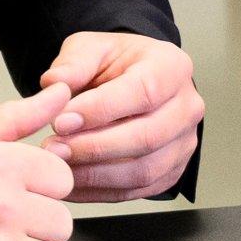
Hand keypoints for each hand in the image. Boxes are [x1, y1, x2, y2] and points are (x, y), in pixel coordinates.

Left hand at [37, 32, 202, 198]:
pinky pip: (138, 191)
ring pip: (144, 171)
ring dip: (96, 174)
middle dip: (95, 147)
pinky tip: (71, 183)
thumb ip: (73, 63)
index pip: (143, 91)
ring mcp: (183, 143)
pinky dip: (100, 192)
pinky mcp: (172, 171)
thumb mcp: (91, 48)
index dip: (101, 110)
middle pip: (147, 137)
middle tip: (55, 148)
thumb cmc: (115, 64)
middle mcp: (187, 107)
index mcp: (172, 67)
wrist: (132, 82)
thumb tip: (54, 83)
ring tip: (59, 166)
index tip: (61, 121)